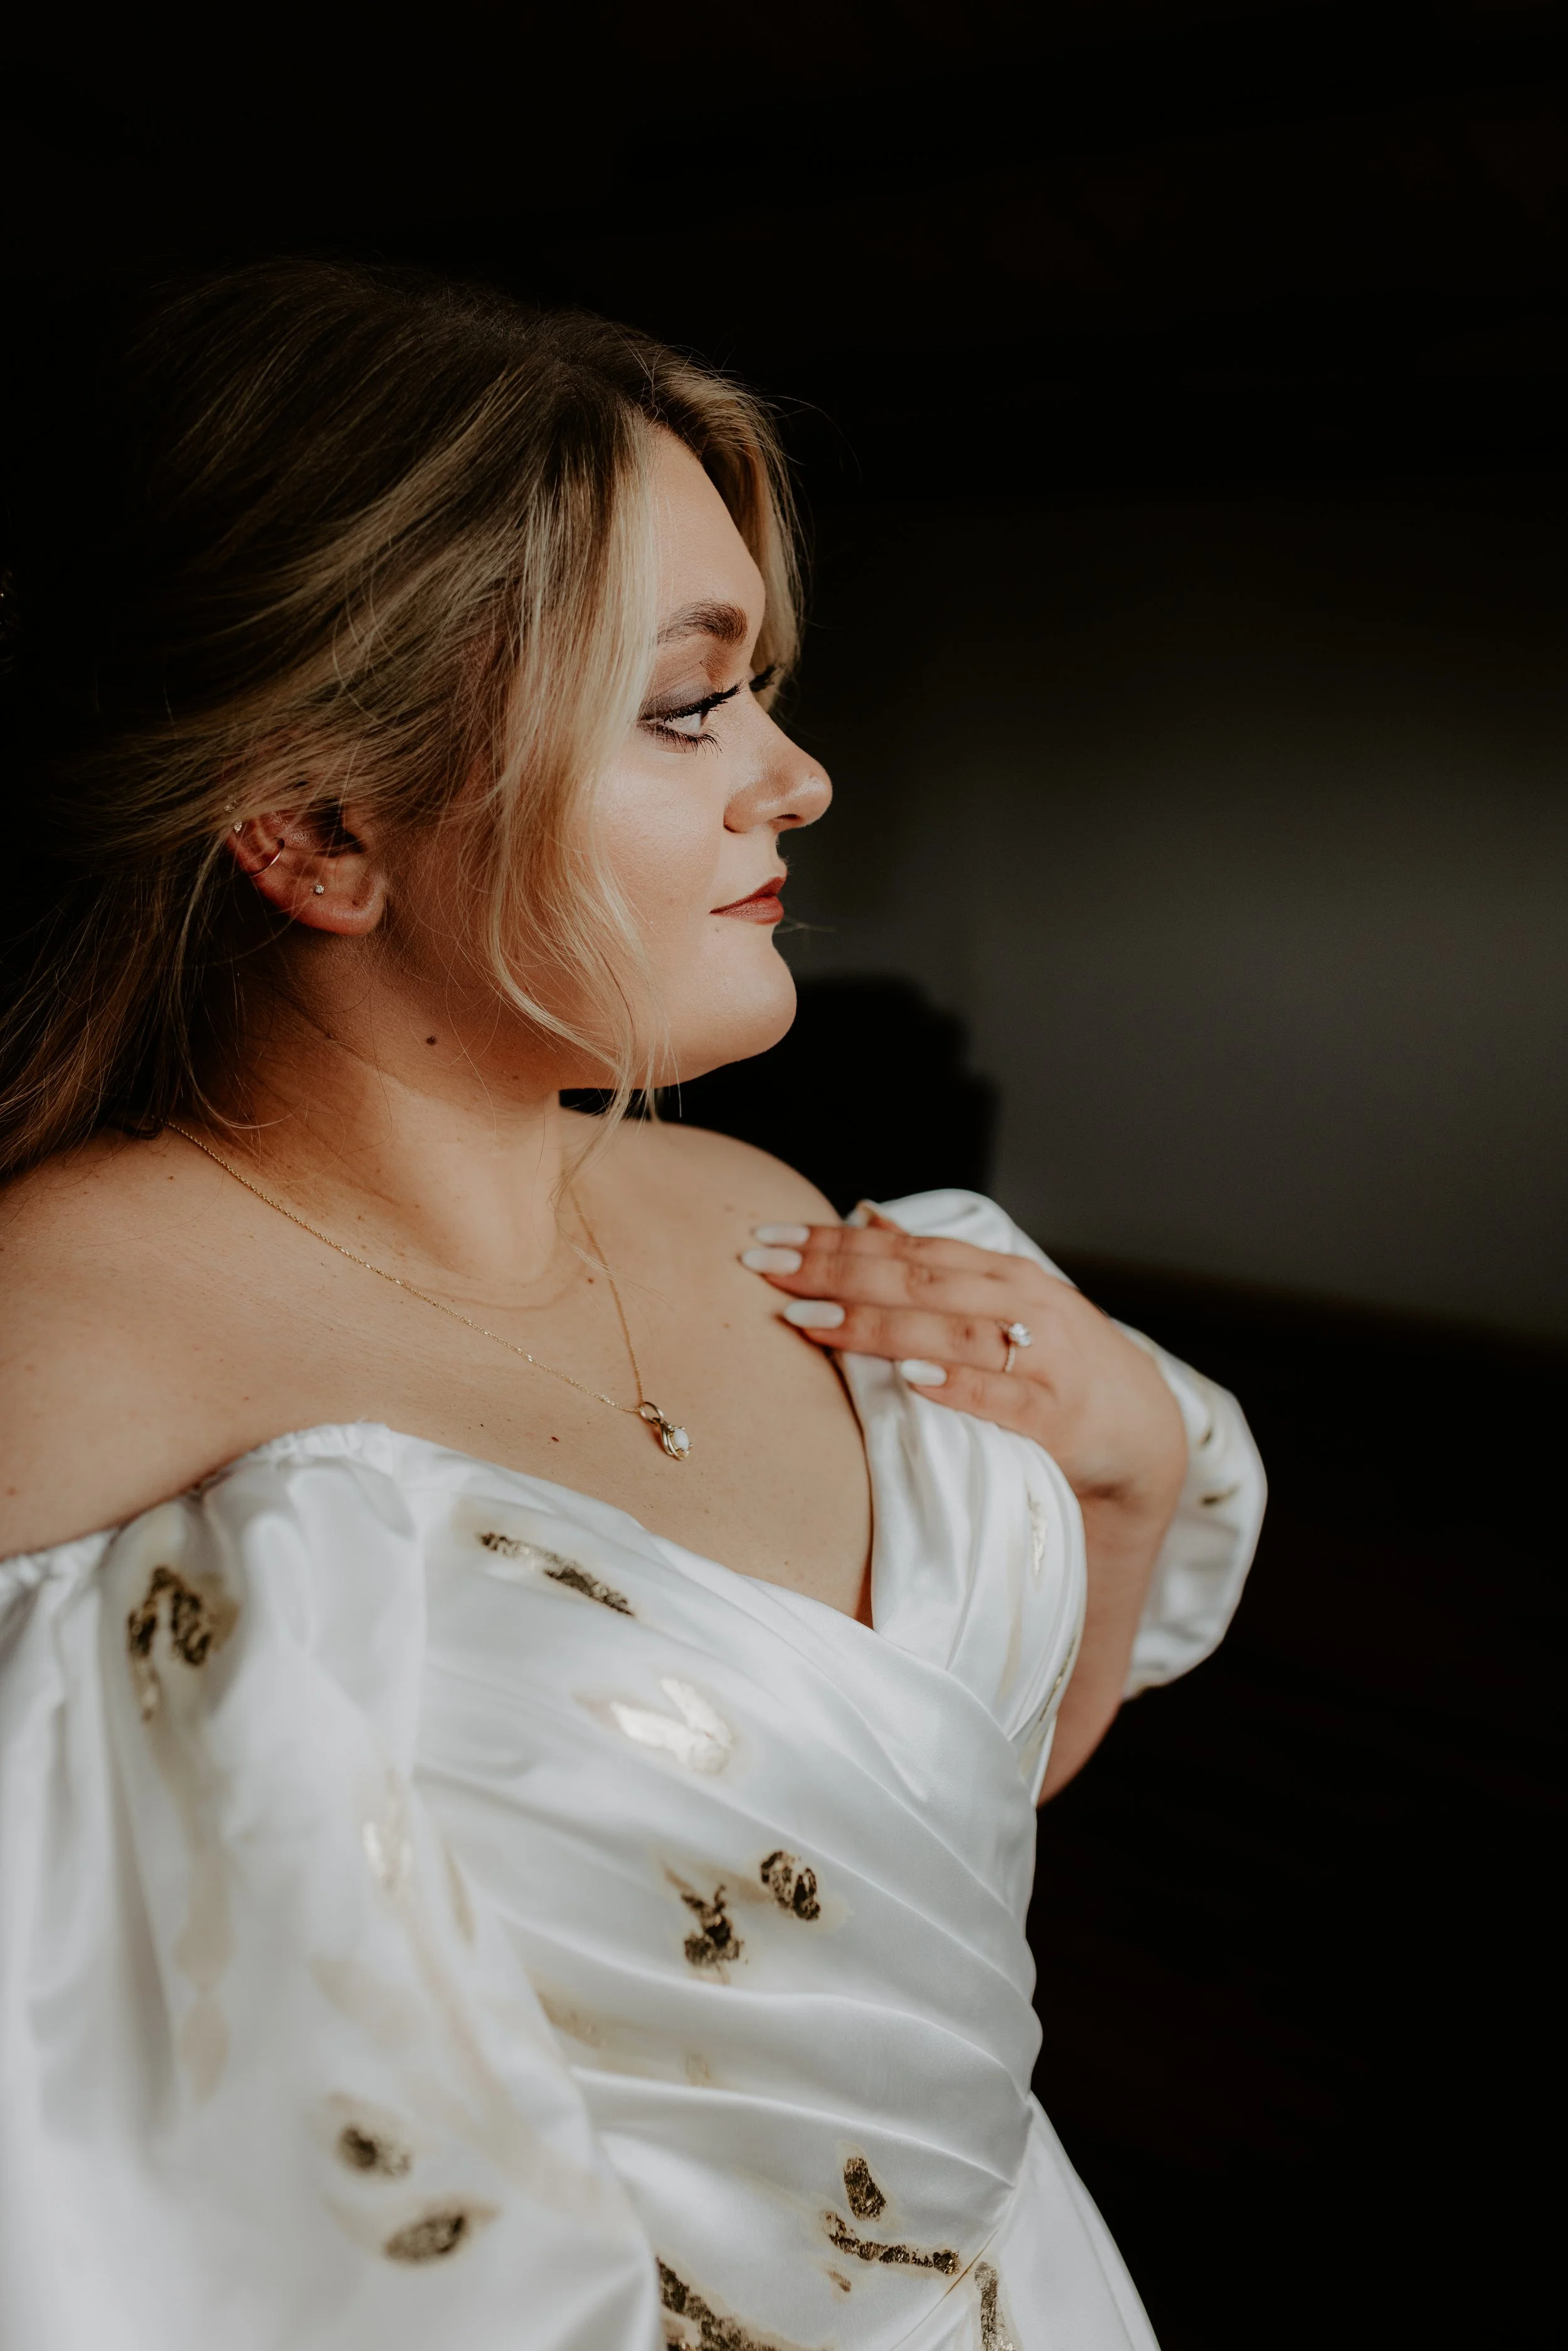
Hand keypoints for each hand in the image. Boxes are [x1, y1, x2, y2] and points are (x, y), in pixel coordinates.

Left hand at [741, 1211, 1186, 1529]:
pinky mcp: (1058, 1417)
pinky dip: (957, 1384)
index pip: (907, 1248)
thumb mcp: (1002, 1305)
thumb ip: (936, 1265)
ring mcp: (1044, 1359)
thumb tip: (864, 1216)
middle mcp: (1023, 1305)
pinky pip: (1002, 1397)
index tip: (770, 1240)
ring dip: (877, 1324)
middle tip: (766, 1270)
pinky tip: (911, 1377)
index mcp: (1001, 1274)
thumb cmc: (1058, 1367)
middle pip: (918, 1281)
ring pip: (950, 1331)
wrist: (1142, 1436)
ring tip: (811, 1320)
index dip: (835, 1242)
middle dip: (837, 1273)